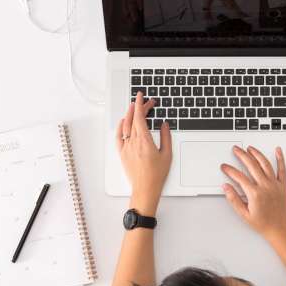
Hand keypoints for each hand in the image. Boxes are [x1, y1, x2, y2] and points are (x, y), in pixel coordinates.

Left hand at [116, 92, 171, 215]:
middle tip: (146, 102)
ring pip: (125, 126)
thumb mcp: (167, 154)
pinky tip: (123, 122)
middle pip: (134, 119)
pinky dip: (120, 127)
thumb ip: (166, 137)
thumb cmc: (156, 174)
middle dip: (139, 108)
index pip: (140, 117)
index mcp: (145, 141)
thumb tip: (164, 125)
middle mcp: (133, 142)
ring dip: (129, 114)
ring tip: (133, 107)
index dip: (141, 104)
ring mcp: (126, 147)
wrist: (145, 188)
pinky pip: (118, 137)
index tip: (142, 96)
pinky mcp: (122, 153)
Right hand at [221, 146, 285, 238]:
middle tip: (236, 149)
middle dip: (242, 155)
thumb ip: (234, 199)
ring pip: (265, 164)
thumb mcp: (244, 214)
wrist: (280, 229)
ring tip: (250, 148)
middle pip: (252, 165)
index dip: (230, 170)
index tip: (225, 167)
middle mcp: (265, 186)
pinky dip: (280, 158)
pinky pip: (282, 169)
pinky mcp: (283, 185)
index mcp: (255, 194)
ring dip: (257, 154)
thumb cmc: (263, 224)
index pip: (239, 177)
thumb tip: (226, 187)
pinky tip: (278, 151)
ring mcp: (275, 185)